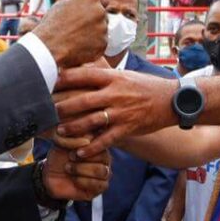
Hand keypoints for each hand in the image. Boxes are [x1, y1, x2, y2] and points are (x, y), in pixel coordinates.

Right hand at [33, 0, 109, 67]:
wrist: (49, 48)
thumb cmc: (52, 26)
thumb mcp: (62, 5)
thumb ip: (78, 3)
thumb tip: (82, 5)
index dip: (98, 4)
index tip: (93, 10)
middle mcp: (100, 12)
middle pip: (102, 15)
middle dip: (94, 20)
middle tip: (79, 27)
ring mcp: (103, 29)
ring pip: (101, 30)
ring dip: (93, 34)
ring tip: (76, 38)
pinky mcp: (102, 45)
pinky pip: (100, 44)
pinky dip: (93, 46)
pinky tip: (79, 46)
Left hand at [43, 145, 110, 201]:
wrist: (50, 175)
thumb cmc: (59, 156)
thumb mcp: (62, 141)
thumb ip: (74, 137)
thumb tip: (87, 141)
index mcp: (98, 144)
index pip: (101, 143)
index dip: (85, 148)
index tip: (71, 151)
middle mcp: (105, 158)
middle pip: (104, 157)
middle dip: (83, 159)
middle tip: (70, 158)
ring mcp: (104, 172)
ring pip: (102, 171)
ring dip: (82, 169)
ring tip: (68, 168)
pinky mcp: (100, 187)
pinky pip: (99, 184)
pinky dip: (83, 181)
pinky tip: (73, 179)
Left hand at [55, 68, 180, 156]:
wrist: (172, 100)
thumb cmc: (145, 86)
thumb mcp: (125, 74)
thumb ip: (104, 74)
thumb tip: (82, 66)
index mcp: (113, 78)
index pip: (84, 75)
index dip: (64, 79)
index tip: (47, 82)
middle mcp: (115, 94)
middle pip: (83, 101)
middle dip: (63, 107)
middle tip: (47, 113)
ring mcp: (122, 112)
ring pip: (92, 121)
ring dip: (73, 128)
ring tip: (60, 132)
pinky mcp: (128, 128)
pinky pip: (106, 140)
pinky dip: (91, 148)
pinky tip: (79, 153)